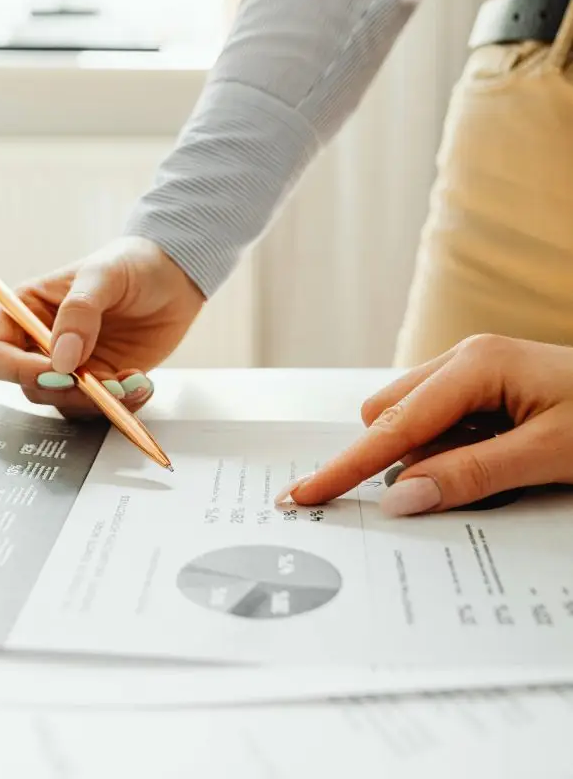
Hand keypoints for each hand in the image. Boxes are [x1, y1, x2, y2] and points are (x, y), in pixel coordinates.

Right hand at [0, 238, 203, 414]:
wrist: (176, 276)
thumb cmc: (132, 263)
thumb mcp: (103, 275)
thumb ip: (79, 312)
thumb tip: (61, 360)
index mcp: (27, 311)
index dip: (18, 370)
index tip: (58, 372)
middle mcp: (43, 343)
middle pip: (31, 387)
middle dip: (67, 392)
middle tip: (103, 384)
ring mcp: (73, 365)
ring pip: (65, 404)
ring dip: (97, 402)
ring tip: (131, 383)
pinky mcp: (102, 379)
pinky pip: (100, 407)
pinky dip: (121, 405)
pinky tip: (141, 384)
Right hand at [277, 335, 572, 514]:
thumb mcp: (550, 455)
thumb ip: (472, 475)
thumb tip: (403, 497)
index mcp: (476, 364)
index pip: (394, 426)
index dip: (349, 465)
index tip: (308, 492)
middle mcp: (465, 359)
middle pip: (391, 415)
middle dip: (398, 459)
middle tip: (447, 491)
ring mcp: (473, 370)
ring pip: (413, 419)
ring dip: (429, 456)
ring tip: (495, 470)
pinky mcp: (483, 388)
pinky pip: (440, 422)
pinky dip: (450, 450)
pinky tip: (494, 459)